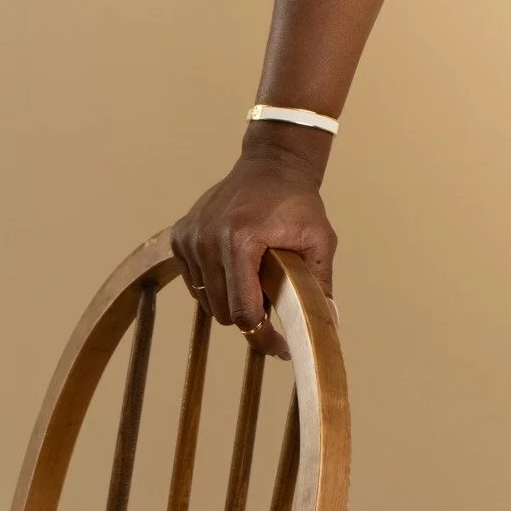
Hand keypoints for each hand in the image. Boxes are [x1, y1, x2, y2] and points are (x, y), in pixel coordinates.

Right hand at [170, 151, 337, 360]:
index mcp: (241, 241)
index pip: (244, 312)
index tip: (280, 347)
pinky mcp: (180, 236)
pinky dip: (214, 284)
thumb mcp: (319, 239)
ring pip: (206, 301)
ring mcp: (190, 238)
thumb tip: (329, 325)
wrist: (273, 163)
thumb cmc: (298, 202)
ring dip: (231, 299)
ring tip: (255, 279)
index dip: (263, 336)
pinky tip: (235, 267)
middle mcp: (208, 240)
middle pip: (223, 312)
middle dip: (250, 316)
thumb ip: (320, 284)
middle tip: (272, 302)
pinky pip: (194, 282)